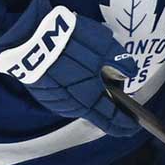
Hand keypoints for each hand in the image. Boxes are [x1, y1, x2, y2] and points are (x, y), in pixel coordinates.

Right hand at [0, 0, 139, 135]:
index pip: (111, 119)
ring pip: (82, 106)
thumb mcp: (105, 46)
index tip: (134, 126)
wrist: (30, 38)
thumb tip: (129, 75)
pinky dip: (79, 94)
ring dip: (94, 102)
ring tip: (104, 94)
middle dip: (112, 116)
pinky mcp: (45, 94)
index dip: (124, 124)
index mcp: (90, 98)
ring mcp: (57, 101)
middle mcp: (74, 105)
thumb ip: (121, 64)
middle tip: (123, 116)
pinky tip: (82, 85)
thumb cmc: (72, 41)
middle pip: (97, 115)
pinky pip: (68, 98)